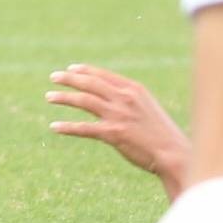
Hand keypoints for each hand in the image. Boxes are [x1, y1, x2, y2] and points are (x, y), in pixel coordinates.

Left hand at [48, 65, 188, 192]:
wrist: (173, 153)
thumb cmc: (162, 133)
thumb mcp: (148, 107)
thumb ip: (130, 99)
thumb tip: (111, 95)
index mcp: (134, 89)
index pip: (103, 75)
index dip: (85, 70)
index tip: (71, 69)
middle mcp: (124, 98)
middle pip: (90, 83)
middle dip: (69, 78)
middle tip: (53, 77)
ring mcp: (118, 115)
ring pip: (83, 100)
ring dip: (63, 98)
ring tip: (49, 97)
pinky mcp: (113, 133)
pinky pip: (84, 128)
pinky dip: (67, 127)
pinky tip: (55, 127)